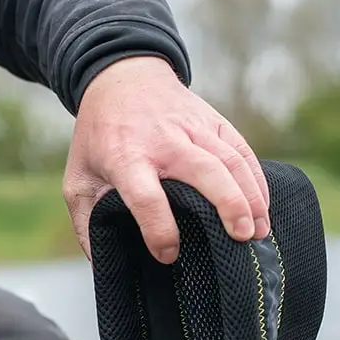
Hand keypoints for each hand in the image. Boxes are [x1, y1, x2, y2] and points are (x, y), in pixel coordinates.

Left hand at [65, 56, 270, 262]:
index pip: (146, 196)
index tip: (168, 254)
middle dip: (227, 205)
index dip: (159, 229)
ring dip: (250, 197)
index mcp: (126, 157)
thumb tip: (102, 263)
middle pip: (203, 172)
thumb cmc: (98, 136)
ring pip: (230, 161)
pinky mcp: (213, 121)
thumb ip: (86, 221)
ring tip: (259, 232)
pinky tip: (263, 208)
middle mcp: (164, 140)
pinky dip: (256, 179)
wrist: (120, 76)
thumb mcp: (77, 177)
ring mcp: (193, 127)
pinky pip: (241, 150)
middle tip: (241, 238)